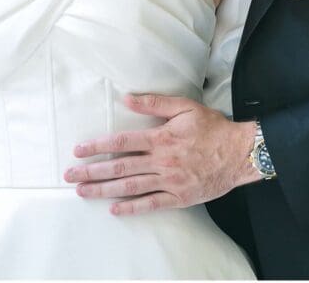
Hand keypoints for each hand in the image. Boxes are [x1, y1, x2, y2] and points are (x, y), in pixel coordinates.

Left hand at [66, 97, 258, 213]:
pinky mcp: (177, 198)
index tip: (79, 150)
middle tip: (70, 176)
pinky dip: (131, 208)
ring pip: (130, 187)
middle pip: (120, 167)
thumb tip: (127, 99)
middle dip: (92, 171)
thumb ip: (155, 103)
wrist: (237, 153)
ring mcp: (168, 182)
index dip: (98, 146)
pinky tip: (114, 209)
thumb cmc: (212, 127)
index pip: (122, 142)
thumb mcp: (185, 107)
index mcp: (161, 138)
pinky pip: (150, 204)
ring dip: (103, 190)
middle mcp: (161, 161)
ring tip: (83, 192)